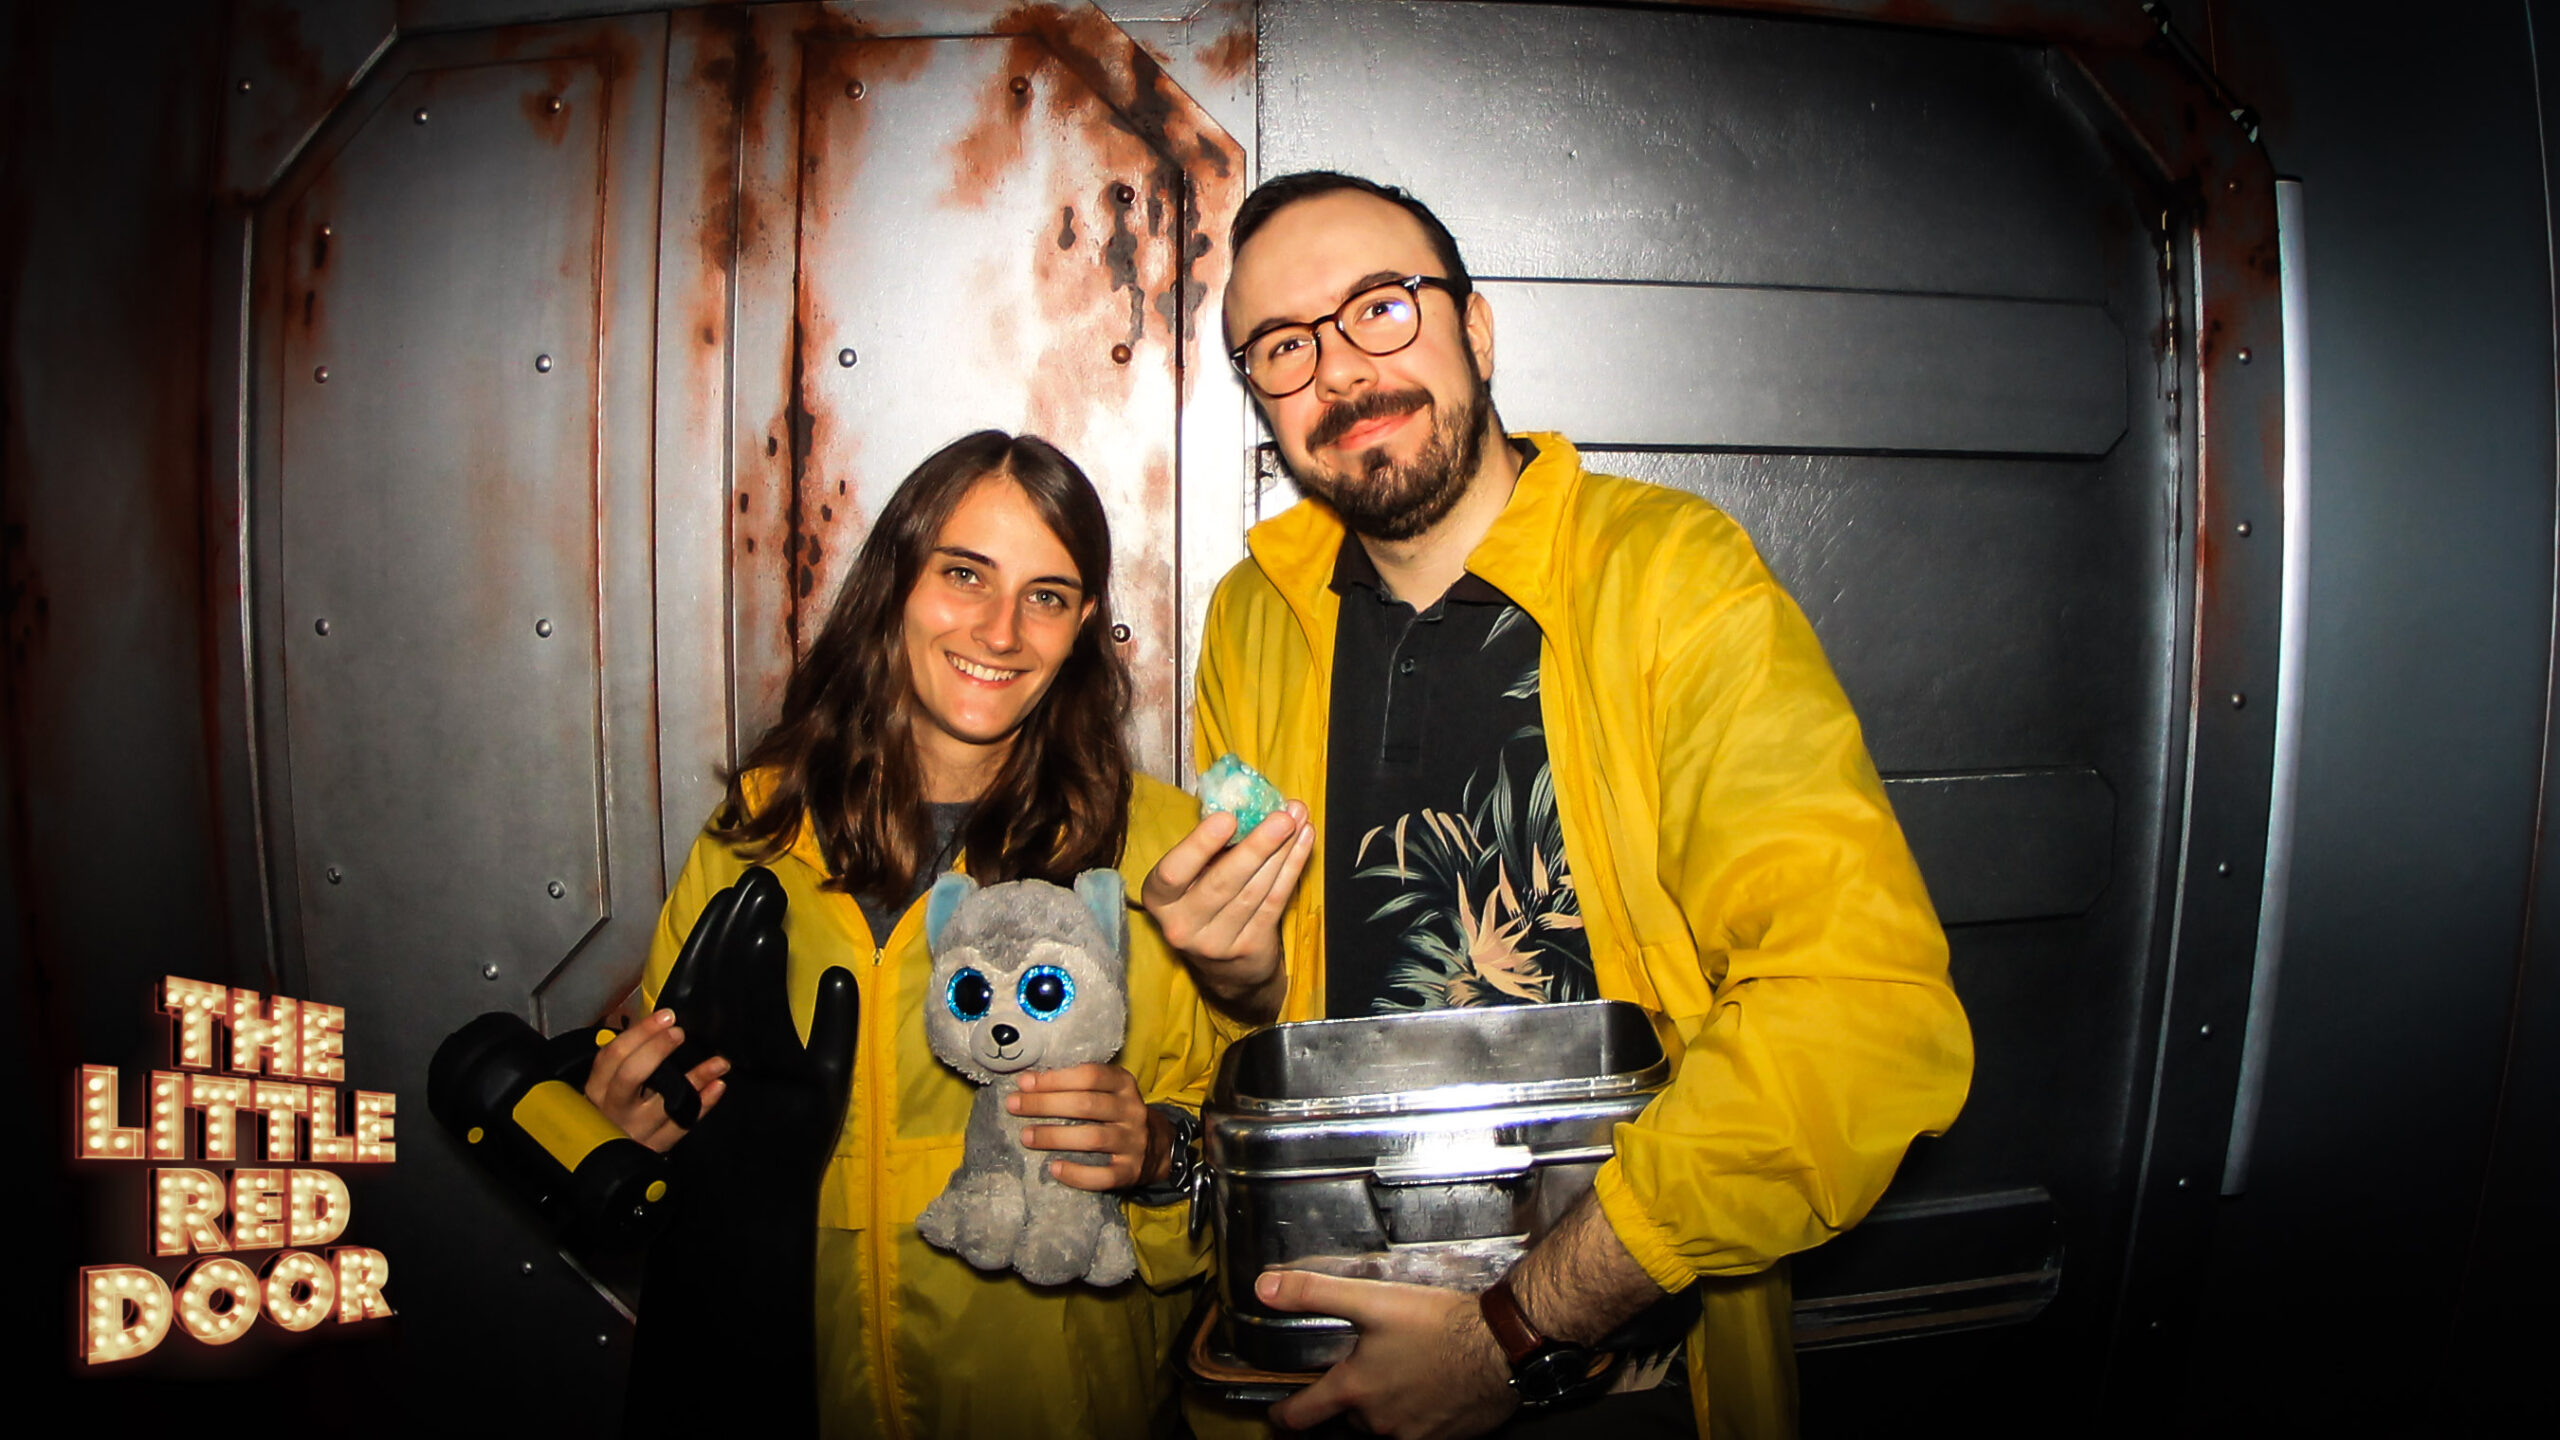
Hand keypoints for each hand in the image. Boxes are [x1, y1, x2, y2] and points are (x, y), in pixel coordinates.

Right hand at [584, 1009, 727, 1151]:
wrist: (608, 1155)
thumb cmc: (613, 1107)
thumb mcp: (608, 1082)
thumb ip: (626, 1053)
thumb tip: (648, 1019)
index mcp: (598, 1088)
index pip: (613, 1055)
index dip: (640, 1032)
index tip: (664, 1016)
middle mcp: (614, 1108)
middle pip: (631, 1075)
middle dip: (656, 1050)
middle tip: (678, 1033)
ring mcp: (636, 1129)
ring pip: (666, 1102)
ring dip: (696, 1078)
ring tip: (718, 1062)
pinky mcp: (657, 1145)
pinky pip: (684, 1124)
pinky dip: (703, 1104)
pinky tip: (717, 1085)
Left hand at [1010, 1062, 1159, 1190]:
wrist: (1156, 1147)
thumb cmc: (1116, 1113)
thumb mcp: (1108, 1091)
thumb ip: (1077, 1085)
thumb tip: (1028, 1083)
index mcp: (1124, 1085)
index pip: (1090, 1075)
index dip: (1056, 1078)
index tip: (1024, 1083)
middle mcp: (1132, 1111)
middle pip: (1087, 1105)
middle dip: (1046, 1104)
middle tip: (1014, 1106)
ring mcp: (1133, 1142)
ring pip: (1093, 1138)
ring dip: (1055, 1136)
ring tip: (1026, 1136)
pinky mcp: (1130, 1171)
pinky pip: (1103, 1176)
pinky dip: (1077, 1174)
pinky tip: (1054, 1168)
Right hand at [1141, 800, 1313, 1021]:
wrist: (1224, 967)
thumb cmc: (1203, 901)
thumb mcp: (1191, 878)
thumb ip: (1208, 846)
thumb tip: (1245, 802)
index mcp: (1160, 900)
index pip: (1172, 874)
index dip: (1199, 846)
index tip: (1228, 818)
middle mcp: (1182, 925)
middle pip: (1222, 883)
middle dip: (1257, 846)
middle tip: (1283, 817)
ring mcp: (1217, 942)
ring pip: (1254, 892)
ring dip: (1282, 852)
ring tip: (1298, 819)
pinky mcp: (1250, 948)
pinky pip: (1275, 902)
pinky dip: (1292, 869)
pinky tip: (1304, 842)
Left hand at [1257, 1271, 1516, 1438]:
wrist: (1501, 1347)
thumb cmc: (1437, 1324)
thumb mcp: (1372, 1299)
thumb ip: (1315, 1293)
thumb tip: (1263, 1287)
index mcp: (1355, 1389)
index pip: (1303, 1413)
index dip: (1285, 1414)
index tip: (1279, 1413)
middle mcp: (1378, 1421)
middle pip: (1349, 1418)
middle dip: (1349, 1401)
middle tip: (1360, 1376)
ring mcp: (1411, 1434)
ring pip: (1384, 1426)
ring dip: (1384, 1407)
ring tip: (1400, 1376)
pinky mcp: (1443, 1439)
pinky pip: (1418, 1432)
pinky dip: (1417, 1415)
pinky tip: (1430, 1389)